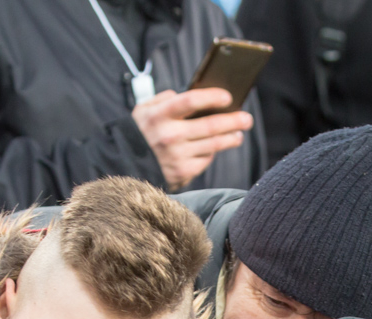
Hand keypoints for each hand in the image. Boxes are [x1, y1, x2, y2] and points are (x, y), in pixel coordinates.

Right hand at [132, 89, 253, 190]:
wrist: (124, 165)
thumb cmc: (138, 133)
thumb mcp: (143, 111)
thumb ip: (162, 99)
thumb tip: (181, 94)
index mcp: (159, 116)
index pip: (190, 101)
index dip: (212, 97)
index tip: (227, 97)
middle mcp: (169, 136)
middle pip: (210, 126)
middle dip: (233, 121)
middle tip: (247, 119)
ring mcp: (177, 156)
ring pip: (213, 145)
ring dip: (230, 138)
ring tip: (239, 134)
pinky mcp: (182, 173)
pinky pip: (205, 160)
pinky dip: (212, 153)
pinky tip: (216, 148)